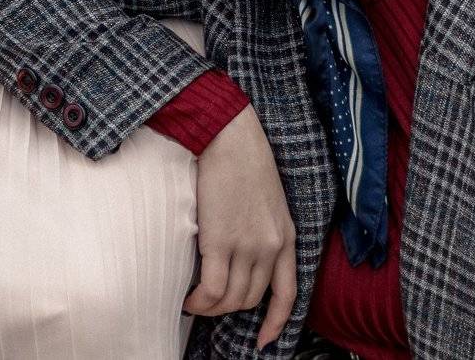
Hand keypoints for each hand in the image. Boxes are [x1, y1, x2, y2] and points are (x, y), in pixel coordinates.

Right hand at [183, 104, 297, 352]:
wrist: (230, 136)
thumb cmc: (244, 160)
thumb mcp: (269, 200)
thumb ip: (264, 230)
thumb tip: (244, 258)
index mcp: (286, 235)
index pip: (288, 293)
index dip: (276, 323)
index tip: (264, 341)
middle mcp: (270, 246)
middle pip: (250, 299)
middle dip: (228, 308)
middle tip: (209, 302)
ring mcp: (246, 245)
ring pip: (229, 299)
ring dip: (210, 308)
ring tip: (194, 300)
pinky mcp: (220, 241)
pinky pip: (210, 290)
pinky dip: (198, 301)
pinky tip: (187, 297)